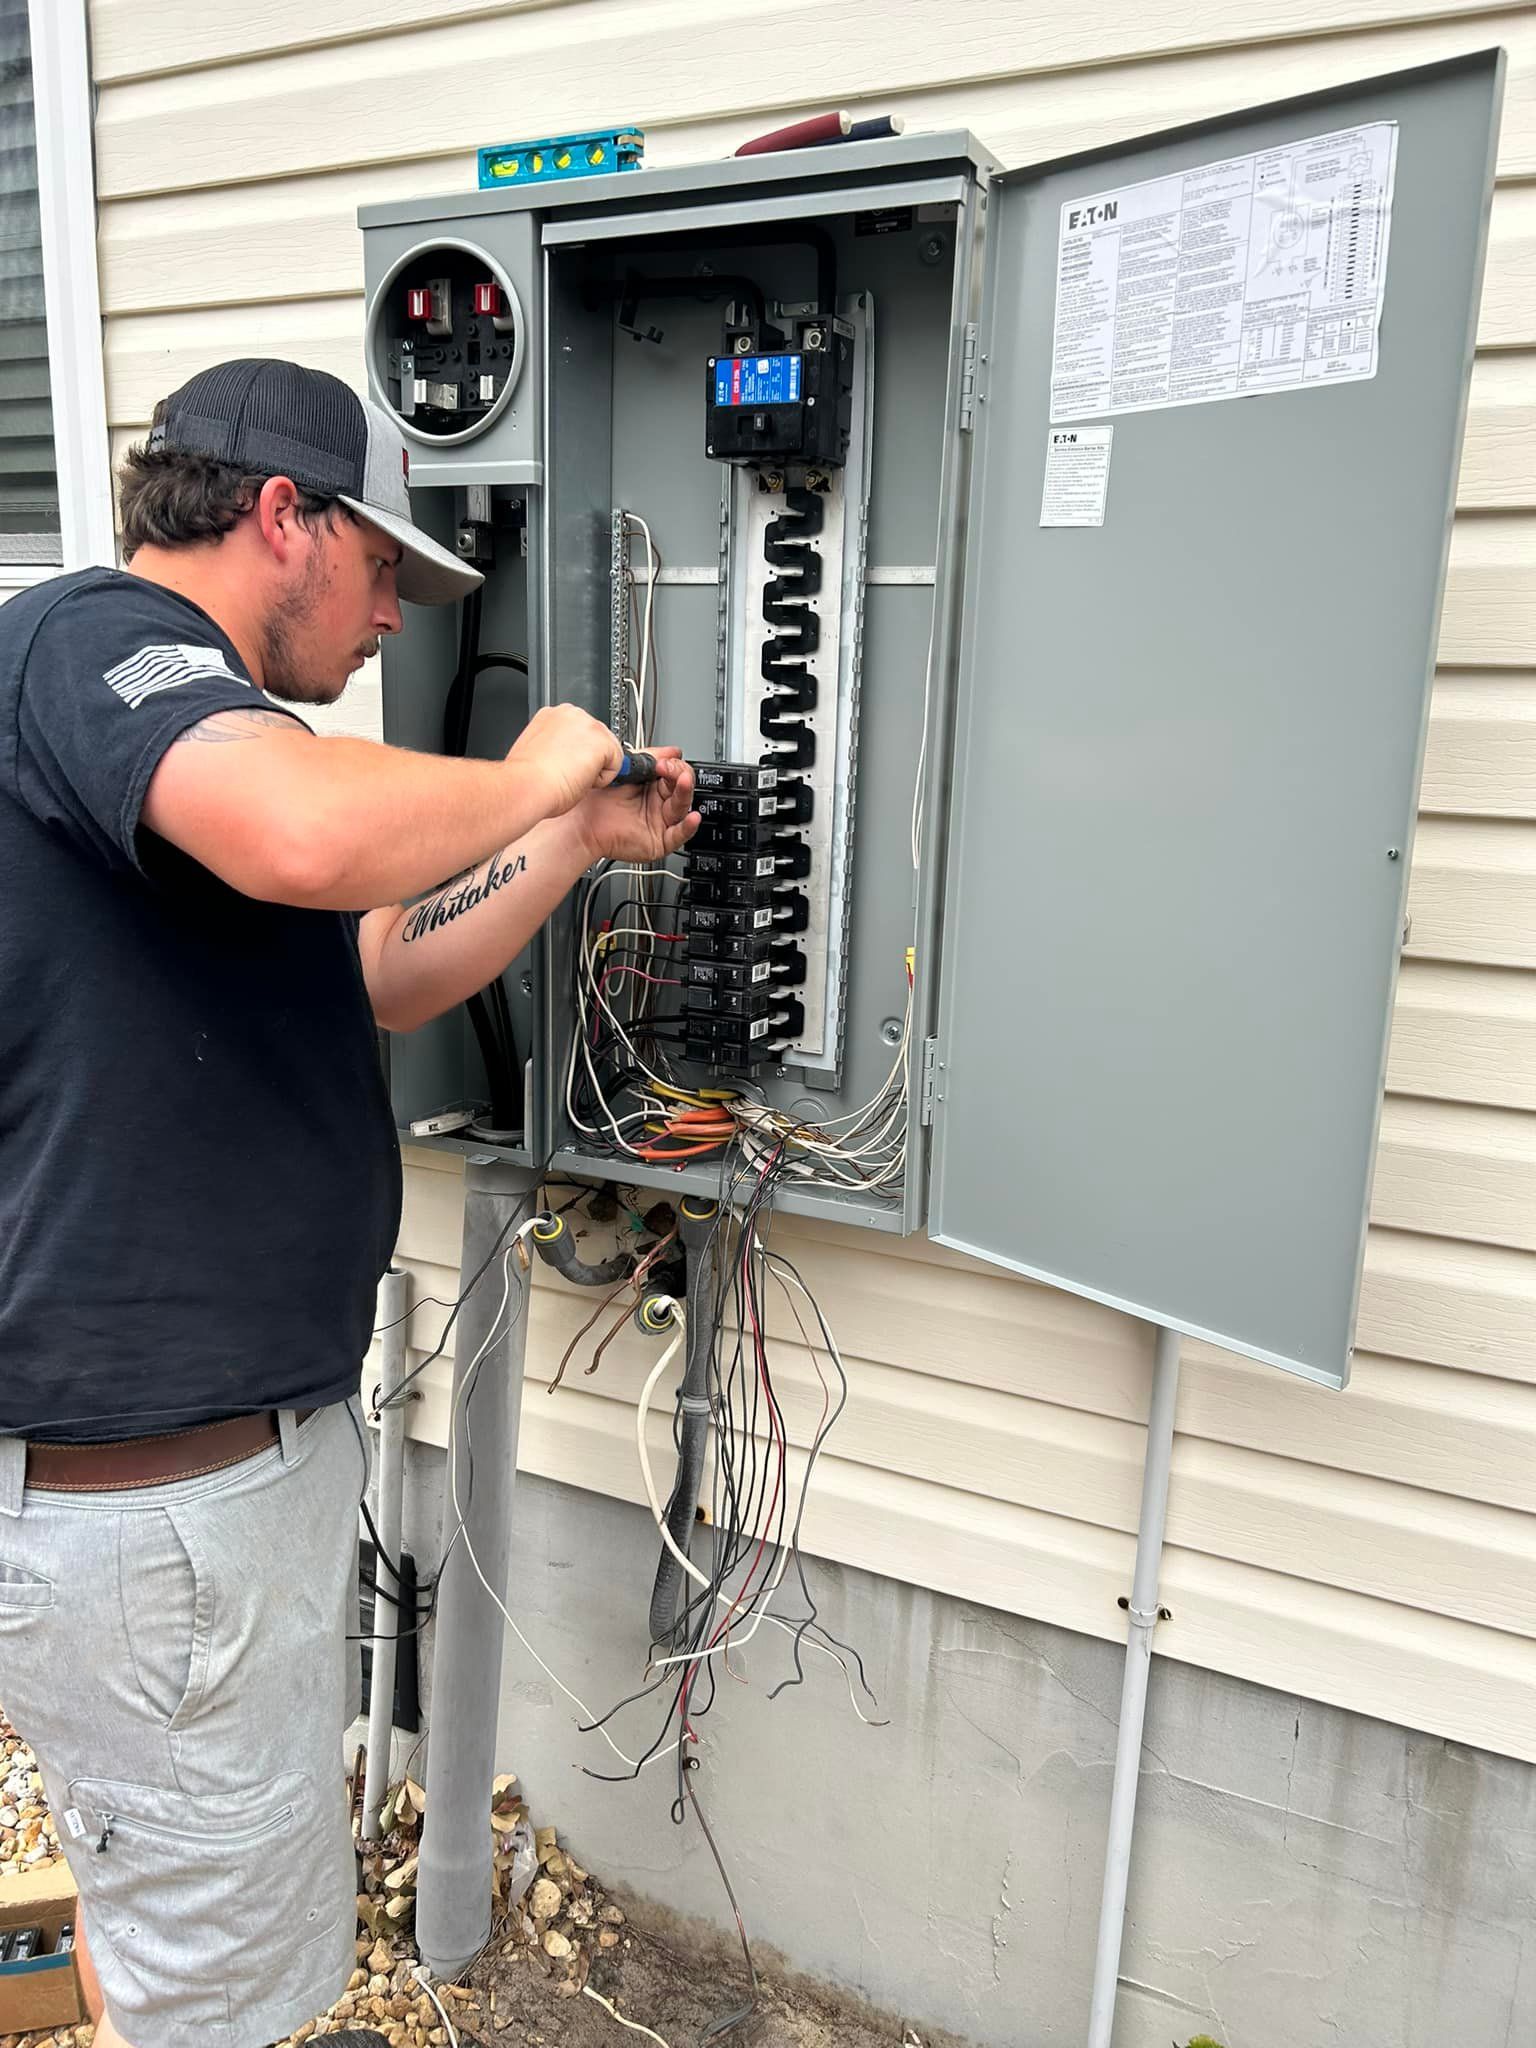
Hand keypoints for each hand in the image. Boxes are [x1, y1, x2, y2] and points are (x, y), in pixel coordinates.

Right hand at [505, 705, 623, 815]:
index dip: (576, 752)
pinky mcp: (602, 740)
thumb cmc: (526, 778)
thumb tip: (565, 757)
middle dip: (589, 758)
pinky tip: (581, 780)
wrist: (526, 785)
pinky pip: (617, 764)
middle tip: (570, 775)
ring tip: (572, 777)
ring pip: (608, 750)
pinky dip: (603, 778)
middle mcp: (570, 713)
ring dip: (595, 768)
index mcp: (551, 715)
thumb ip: (554, 746)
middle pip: (597, 737)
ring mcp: (588, 724)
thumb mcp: (537, 752)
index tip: (567, 765)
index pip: (578, 731)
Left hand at [568, 747, 699, 864]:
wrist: (581, 822)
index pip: (676, 773)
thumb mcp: (627, 771)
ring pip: (682, 808)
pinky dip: (688, 826)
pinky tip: (691, 817)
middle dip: (680, 775)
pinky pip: (679, 835)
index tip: (663, 761)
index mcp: (654, 787)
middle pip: (683, 788)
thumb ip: (649, 758)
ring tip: (683, 782)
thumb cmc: (597, 800)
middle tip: (669, 768)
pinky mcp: (659, 841)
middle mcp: (659, 804)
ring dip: (685, 793)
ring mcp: (660, 822)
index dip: (674, 766)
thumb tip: (672, 751)